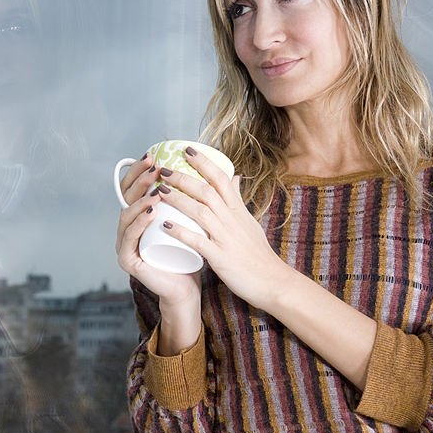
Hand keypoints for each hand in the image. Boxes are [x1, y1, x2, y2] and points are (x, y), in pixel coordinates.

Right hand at [115, 154, 202, 307]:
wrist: (189, 288)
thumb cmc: (194, 256)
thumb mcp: (203, 222)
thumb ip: (215, 198)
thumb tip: (234, 175)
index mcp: (141, 216)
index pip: (135, 188)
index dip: (141, 171)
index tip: (154, 156)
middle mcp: (129, 228)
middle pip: (127, 198)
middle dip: (140, 181)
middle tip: (155, 169)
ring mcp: (126, 245)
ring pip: (128, 216)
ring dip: (141, 200)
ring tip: (158, 190)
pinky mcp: (128, 261)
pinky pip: (130, 240)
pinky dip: (139, 224)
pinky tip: (152, 212)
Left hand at [150, 147, 288, 309]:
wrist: (272, 281)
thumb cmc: (258, 254)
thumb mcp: (250, 222)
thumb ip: (238, 201)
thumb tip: (235, 177)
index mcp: (238, 211)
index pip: (221, 179)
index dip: (204, 163)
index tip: (187, 150)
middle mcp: (232, 220)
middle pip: (206, 191)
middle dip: (183, 178)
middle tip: (163, 169)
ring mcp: (226, 238)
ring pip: (200, 212)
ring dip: (178, 199)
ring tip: (159, 191)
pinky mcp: (221, 258)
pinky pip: (198, 241)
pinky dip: (181, 232)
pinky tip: (165, 225)